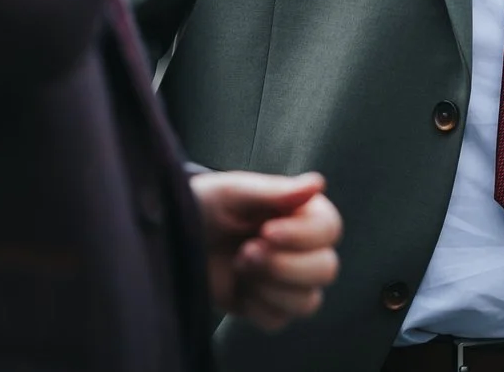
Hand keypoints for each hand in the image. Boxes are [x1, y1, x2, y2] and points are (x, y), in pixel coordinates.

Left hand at [191, 170, 341, 330]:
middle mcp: (302, 248)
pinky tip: (238, 287)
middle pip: (326, 269)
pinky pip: (278, 320)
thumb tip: (318, 183)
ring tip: (241, 266)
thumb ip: (275, 191)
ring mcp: (286, 281)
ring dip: (272, 287)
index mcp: (301, 213)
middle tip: (246, 252)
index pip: (329, 230)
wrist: (174, 237)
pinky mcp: (266, 307)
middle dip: (285, 265)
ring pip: (308, 302)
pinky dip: (256, 307)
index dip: (302, 236)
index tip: (266, 231)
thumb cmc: (205, 205)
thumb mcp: (233, 192)